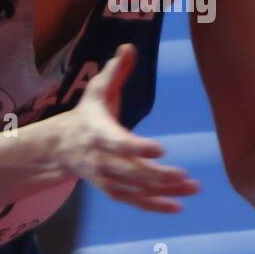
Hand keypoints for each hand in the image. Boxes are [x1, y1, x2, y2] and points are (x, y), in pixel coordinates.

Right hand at [55, 43, 200, 212]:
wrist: (61, 148)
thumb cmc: (87, 114)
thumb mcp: (96, 90)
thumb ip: (115, 71)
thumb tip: (128, 47)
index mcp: (98, 132)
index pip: (118, 143)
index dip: (137, 147)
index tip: (160, 149)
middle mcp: (101, 159)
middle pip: (131, 171)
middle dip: (158, 176)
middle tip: (185, 176)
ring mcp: (106, 178)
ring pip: (137, 189)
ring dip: (165, 191)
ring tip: (193, 188)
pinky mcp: (112, 190)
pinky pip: (135, 201)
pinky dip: (155, 206)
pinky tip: (179, 206)